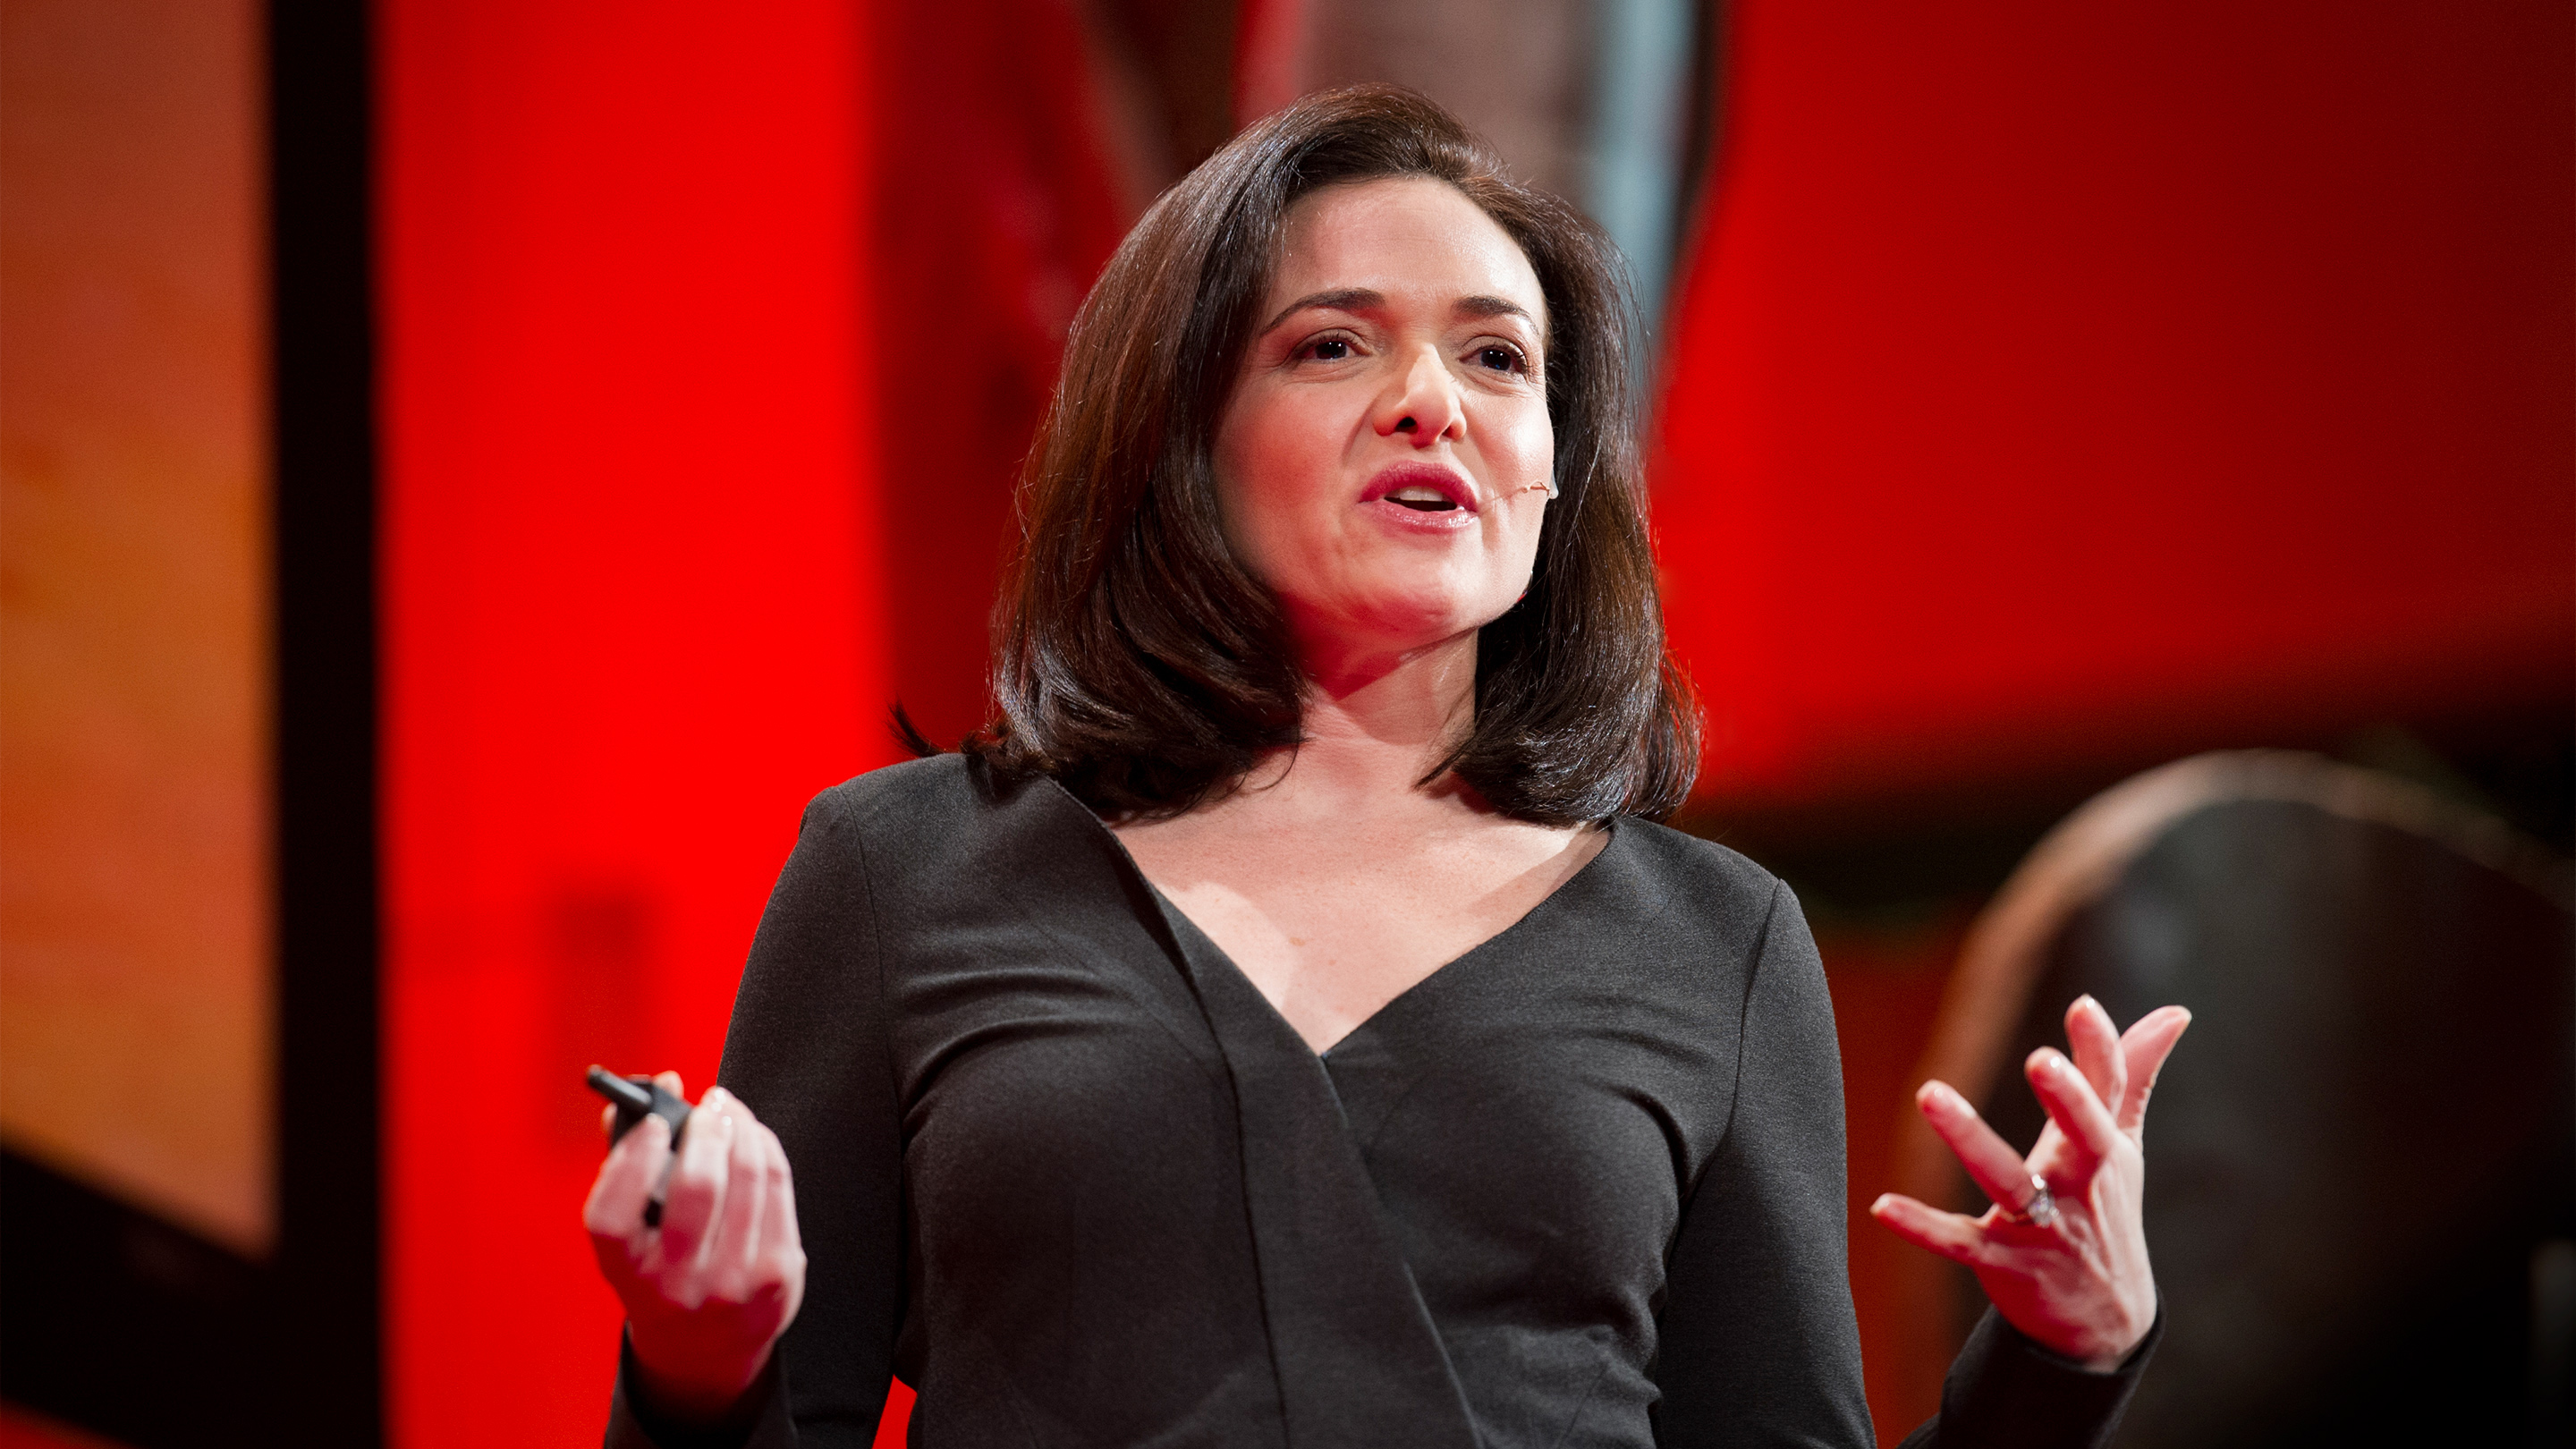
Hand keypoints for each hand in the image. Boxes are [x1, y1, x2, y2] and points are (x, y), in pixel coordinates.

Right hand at [584, 1073, 807, 1423]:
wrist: (704, 1347)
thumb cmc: (661, 1271)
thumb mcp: (630, 1235)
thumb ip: (628, 1161)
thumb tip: (658, 1088)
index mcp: (625, 1272)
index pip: (612, 1215)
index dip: (631, 1160)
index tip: (654, 1124)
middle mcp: (675, 1285)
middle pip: (697, 1188)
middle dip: (707, 1130)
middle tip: (709, 1105)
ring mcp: (732, 1284)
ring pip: (748, 1179)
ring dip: (743, 1129)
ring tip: (732, 1113)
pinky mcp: (777, 1276)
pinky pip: (778, 1190)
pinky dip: (767, 1151)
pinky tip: (755, 1139)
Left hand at [1870, 998, 2190, 1369]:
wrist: (2106, 1321)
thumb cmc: (2106, 1211)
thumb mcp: (2124, 1145)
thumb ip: (2135, 1075)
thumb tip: (2177, 1012)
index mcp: (2105, 1149)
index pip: (2110, 1093)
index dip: (2100, 1050)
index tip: (2083, 1006)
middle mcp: (2081, 1186)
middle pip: (2084, 1138)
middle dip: (2068, 1101)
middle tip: (2041, 1059)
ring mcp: (2043, 1227)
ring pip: (2010, 1183)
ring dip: (1971, 1139)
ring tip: (1928, 1093)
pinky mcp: (2003, 1262)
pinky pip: (1960, 1243)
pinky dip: (1923, 1227)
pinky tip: (1882, 1205)